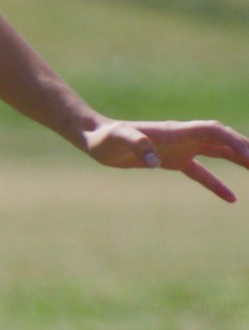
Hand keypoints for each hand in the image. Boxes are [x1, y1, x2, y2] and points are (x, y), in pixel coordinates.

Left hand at [82, 117, 248, 200]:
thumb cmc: (104, 138)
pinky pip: (201, 173)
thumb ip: (136, 144)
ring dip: (240, 161)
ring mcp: (180, 149)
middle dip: (245, 150)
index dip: (234, 141)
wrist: (95, 139)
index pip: (214, 132)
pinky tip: (231, 198)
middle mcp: (184, 137)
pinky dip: (216, 184)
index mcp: (176, 131)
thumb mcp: (116, 139)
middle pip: (224, 141)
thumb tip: (154, 162)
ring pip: (219, 154)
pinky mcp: (172, 161)